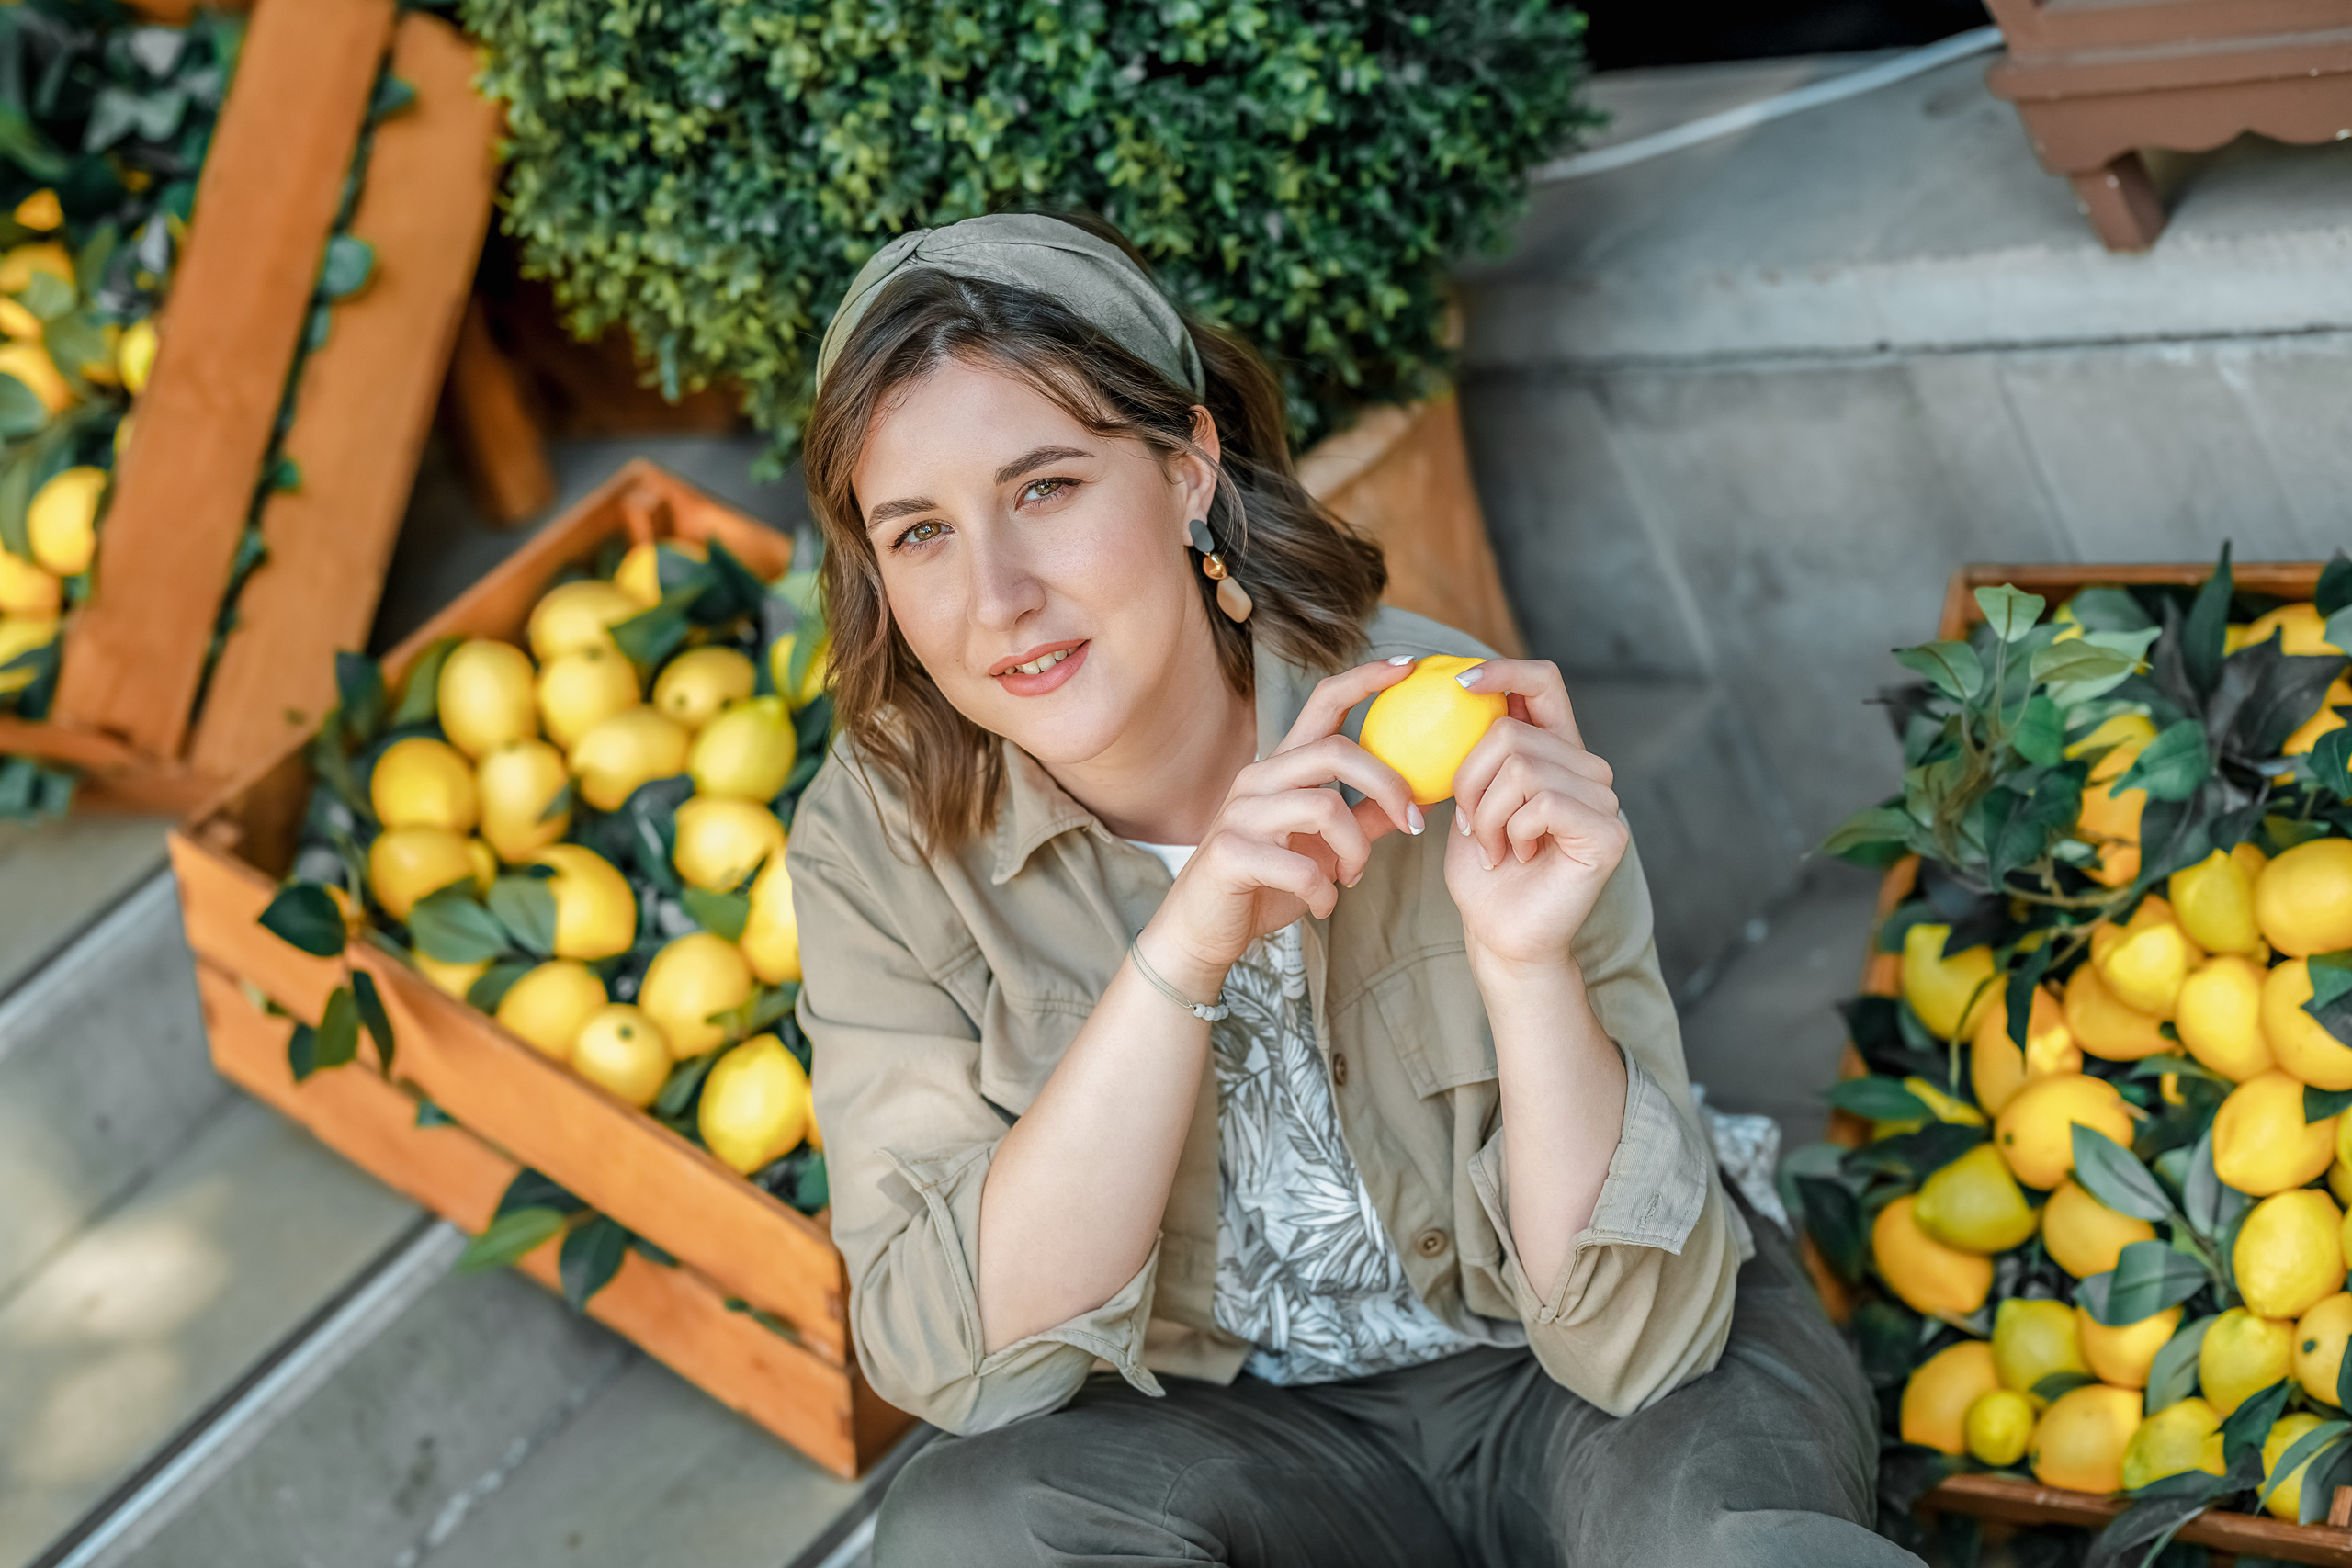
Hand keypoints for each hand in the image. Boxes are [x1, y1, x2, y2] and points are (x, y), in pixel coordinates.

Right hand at [1144, 659, 1420, 996]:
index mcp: (1281, 768)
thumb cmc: (1264, 884)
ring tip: (1352, 877)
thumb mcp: (1322, 848)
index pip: (1323, 702)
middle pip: (1336, 751)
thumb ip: (1364, 819)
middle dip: (1388, 785)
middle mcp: (1258, 778)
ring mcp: (1241, 814)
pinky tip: (1322, 905)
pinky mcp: (1231, 853)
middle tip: (1412, 823)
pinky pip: (1304, 867)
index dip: (1366, 680)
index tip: (1409, 667)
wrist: (1202, 930)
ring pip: (1326, 807)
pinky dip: (1326, 892)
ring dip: (1357, 850)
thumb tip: (1418, 799)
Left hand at [1443, 659, 1627, 970]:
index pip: (1542, 681)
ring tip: (1494, 848)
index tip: (1458, 685)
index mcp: (1555, 750)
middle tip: (1472, 827)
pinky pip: (1543, 803)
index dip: (1503, 670)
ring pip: (1521, 769)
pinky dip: (1512, 832)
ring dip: (1486, 816)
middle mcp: (1587, 767)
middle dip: (1469, 784)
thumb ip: (1472, 750)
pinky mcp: (1608, 831)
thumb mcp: (1467, 798)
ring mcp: (1604, 798)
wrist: (1500, 932)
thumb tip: (1453, 692)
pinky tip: (1517, 856)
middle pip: (1510, 735)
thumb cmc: (1481, 868)